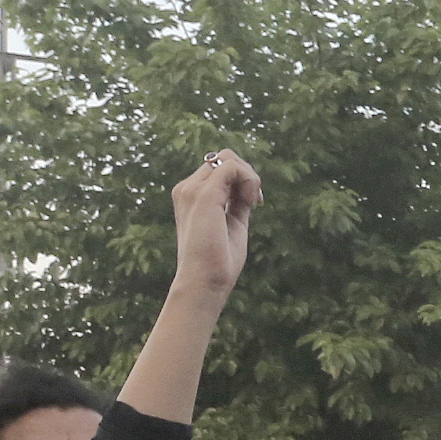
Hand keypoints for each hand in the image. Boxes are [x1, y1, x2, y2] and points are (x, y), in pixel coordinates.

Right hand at [169, 153, 260, 302]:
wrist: (204, 281)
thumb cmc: (218, 260)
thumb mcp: (232, 223)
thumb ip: (236, 203)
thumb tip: (249, 187)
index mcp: (190, 195)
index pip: (219, 168)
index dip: (242, 180)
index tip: (252, 203)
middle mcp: (187, 189)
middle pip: (224, 158)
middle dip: (248, 176)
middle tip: (254, 202)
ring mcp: (192, 190)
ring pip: (228, 159)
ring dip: (250, 177)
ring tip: (253, 202)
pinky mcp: (203, 194)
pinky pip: (231, 167)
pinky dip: (250, 180)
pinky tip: (252, 202)